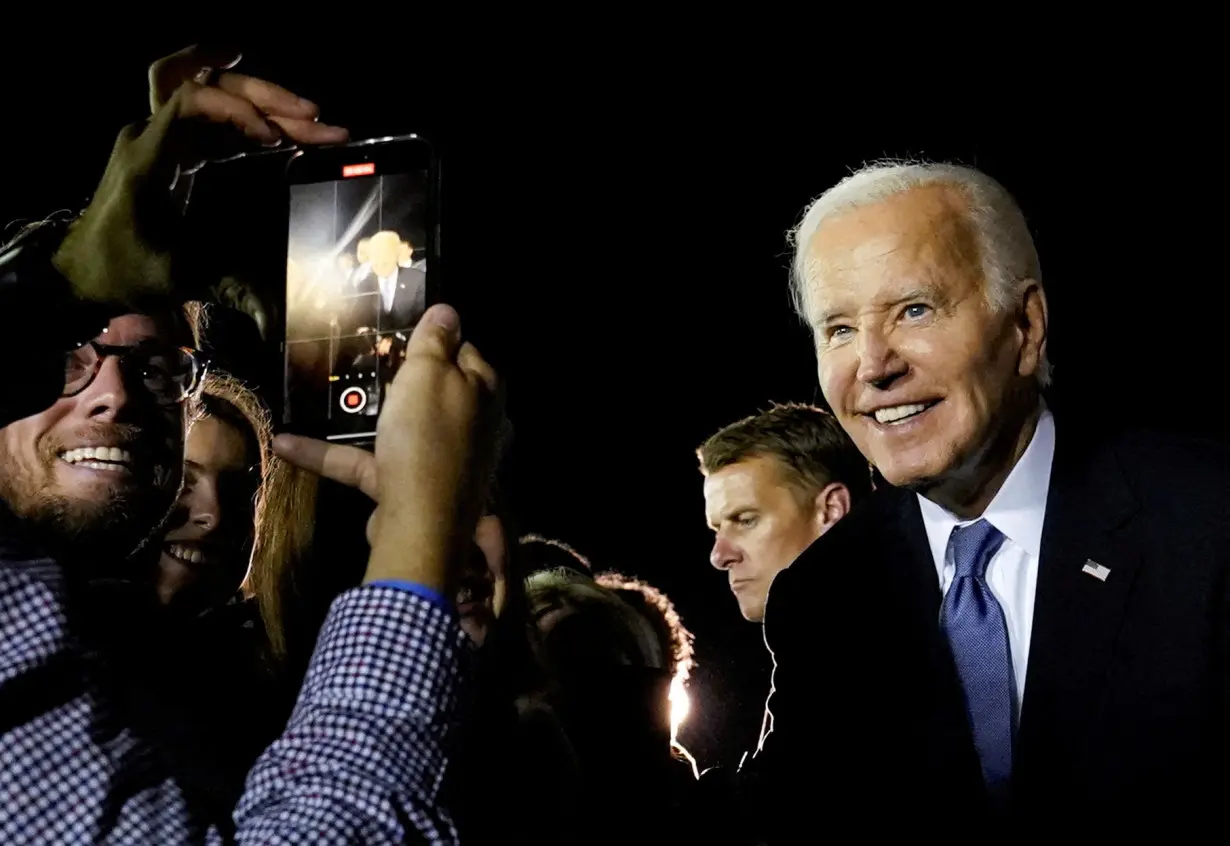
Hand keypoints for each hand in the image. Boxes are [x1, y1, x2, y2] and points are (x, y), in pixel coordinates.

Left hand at [52, 44, 347, 309]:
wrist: (84, 270)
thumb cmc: (123, 270)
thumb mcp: (174, 277)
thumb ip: (225, 286)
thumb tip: (275, 318)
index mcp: (148, 158)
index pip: (188, 101)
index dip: (236, 109)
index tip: (273, 139)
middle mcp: (153, 136)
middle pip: (205, 85)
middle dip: (262, 95)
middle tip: (313, 114)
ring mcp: (163, 137)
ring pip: (212, 93)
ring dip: (262, 100)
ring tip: (313, 116)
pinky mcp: (176, 148)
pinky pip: (214, 116)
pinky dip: (250, 114)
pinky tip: (283, 119)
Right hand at [274, 304, 503, 592]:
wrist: (419, 523)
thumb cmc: (428, 436)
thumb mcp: (428, 374)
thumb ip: (435, 340)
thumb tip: (448, 311)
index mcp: (484, 391)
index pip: (465, 352)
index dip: (435, 339)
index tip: (401, 331)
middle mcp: (471, 425)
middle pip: (434, 391)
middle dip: (400, 376)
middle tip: (361, 357)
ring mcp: (441, 459)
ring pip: (401, 427)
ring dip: (365, 414)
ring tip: (327, 394)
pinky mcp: (408, 487)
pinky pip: (367, 462)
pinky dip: (330, 452)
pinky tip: (285, 443)